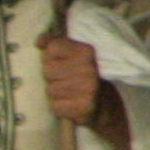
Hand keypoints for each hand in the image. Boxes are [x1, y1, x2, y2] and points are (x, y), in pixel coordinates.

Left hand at [40, 30, 131, 149]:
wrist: (109, 106)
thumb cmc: (87, 77)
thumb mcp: (76, 55)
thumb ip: (56, 44)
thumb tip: (39, 41)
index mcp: (87, 51)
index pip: (52, 48)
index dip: (50, 57)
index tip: (61, 62)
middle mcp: (88, 68)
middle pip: (47, 70)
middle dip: (52, 77)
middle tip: (67, 80)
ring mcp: (88, 88)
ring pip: (50, 90)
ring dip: (56, 93)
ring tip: (70, 92)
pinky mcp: (84, 107)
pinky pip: (55, 106)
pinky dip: (60, 107)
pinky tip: (72, 104)